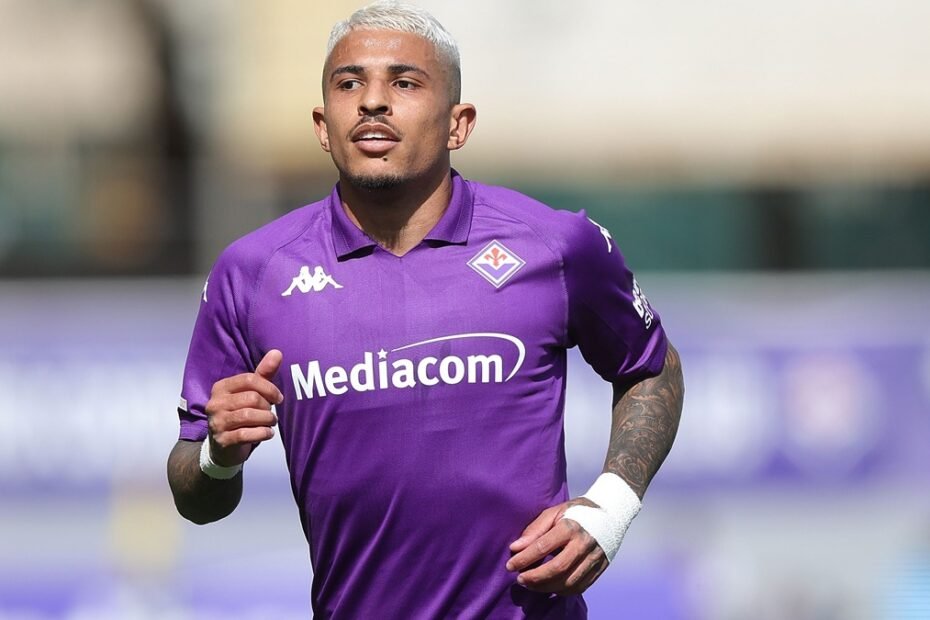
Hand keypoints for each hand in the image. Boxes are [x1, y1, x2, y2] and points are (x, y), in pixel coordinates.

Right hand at [205, 350, 283, 466]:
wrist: (223, 447)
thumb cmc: (240, 414)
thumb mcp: (251, 392)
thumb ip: (263, 373)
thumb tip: (277, 352)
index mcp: (221, 387)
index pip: (249, 379)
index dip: (269, 387)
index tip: (278, 397)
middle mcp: (215, 403)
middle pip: (252, 398)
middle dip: (268, 406)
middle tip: (271, 413)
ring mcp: (217, 422)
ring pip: (250, 415)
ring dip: (267, 420)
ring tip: (270, 422)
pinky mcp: (222, 440)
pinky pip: (247, 434)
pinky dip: (263, 433)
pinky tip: (267, 433)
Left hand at [506, 498, 607, 595]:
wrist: (611, 514)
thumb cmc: (576, 512)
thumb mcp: (554, 512)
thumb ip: (534, 530)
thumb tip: (515, 548)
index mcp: (570, 527)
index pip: (543, 547)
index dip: (524, 559)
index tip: (510, 565)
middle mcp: (584, 544)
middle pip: (557, 569)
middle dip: (535, 578)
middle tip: (520, 579)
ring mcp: (594, 558)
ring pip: (568, 582)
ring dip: (546, 587)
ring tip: (531, 585)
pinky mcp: (600, 568)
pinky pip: (580, 587)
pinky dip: (562, 591)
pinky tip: (550, 587)